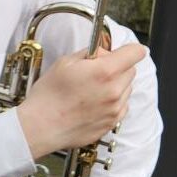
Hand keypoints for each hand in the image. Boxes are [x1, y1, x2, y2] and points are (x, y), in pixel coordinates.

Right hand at [17, 42, 144, 160]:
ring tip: (91, 90)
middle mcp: (115, 91)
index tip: (121, 52)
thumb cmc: (48, 96)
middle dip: (118, 67)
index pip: (136, 52)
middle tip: (96, 72)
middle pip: (131, 70)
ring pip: (127, 89)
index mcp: (105, 71)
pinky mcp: (111, 123)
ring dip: (116, 85)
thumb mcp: (65, 62)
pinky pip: (121, 106)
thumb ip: (90, 53)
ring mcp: (115, 109)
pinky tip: (93, 103)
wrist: (40, 127)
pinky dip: (112, 102)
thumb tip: (103, 53)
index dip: (128, 50)